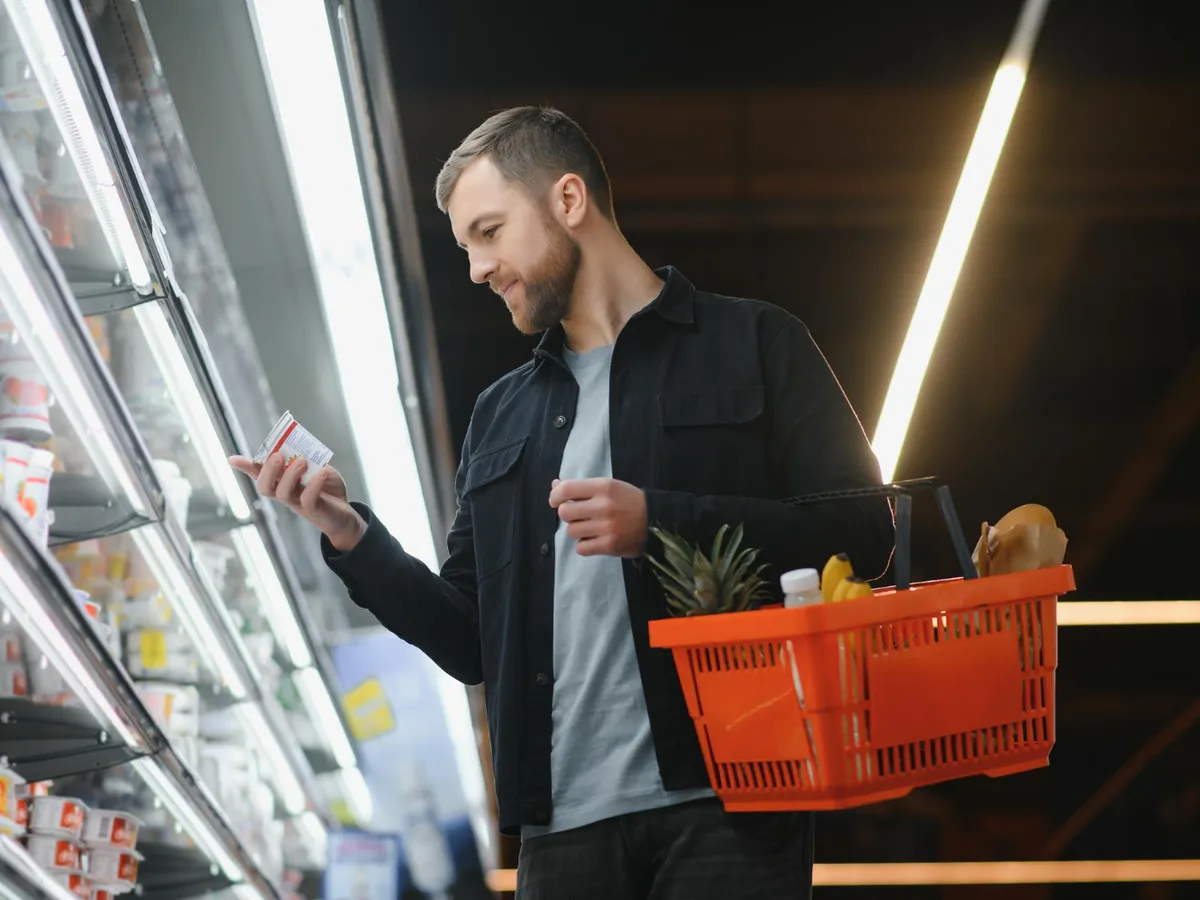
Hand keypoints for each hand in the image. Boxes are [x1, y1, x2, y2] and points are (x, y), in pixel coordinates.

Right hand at [229, 454, 365, 551]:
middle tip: (278, 456)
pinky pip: (308, 499)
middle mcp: (285, 494)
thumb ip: (309, 458)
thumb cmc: (328, 489)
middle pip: (265, 487)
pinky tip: (322, 472)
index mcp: (283, 481)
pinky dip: (314, 484)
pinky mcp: (313, 510)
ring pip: (282, 494)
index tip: (232, 459)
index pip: (260, 474)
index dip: (246, 467)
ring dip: (289, 475)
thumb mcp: (319, 468)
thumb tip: (301, 450)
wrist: (345, 515)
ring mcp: (297, 504)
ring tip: (302, 460)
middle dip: (267, 470)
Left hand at [549, 478, 647, 557]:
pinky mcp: (609, 546)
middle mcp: (604, 506)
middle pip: (565, 512)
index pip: (567, 489)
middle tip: (578, 516)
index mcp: (604, 487)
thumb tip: (555, 486)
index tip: (555, 501)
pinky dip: (584, 545)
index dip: (555, 496)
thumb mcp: (609, 487)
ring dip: (577, 530)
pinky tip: (594, 539)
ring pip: (571, 531)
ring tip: (590, 528)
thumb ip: (582, 487)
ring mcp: (606, 527)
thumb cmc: (630, 501)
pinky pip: (581, 548)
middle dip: (568, 514)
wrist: (656, 521)